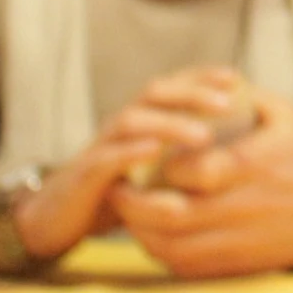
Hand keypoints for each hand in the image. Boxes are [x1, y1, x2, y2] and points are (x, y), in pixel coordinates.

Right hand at [9, 66, 245, 261]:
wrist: (57, 216)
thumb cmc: (116, 189)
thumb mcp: (154, 168)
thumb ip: (185, 153)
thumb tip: (234, 148)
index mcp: (141, 119)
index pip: (172, 85)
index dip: (201, 77)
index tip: (236, 77)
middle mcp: (121, 124)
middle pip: (155, 93)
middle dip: (193, 93)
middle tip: (228, 103)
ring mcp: (101, 146)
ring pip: (133, 120)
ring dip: (170, 124)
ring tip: (203, 135)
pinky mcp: (85, 174)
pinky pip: (107, 157)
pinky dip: (131, 152)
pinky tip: (155, 151)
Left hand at [112, 87, 292, 277]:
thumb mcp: (285, 114)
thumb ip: (242, 97)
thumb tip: (203, 82)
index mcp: (255, 165)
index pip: (196, 170)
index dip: (163, 165)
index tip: (148, 152)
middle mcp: (244, 207)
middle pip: (174, 215)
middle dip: (135, 203)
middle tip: (116, 186)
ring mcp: (237, 241)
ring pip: (172, 246)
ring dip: (140, 230)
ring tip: (125, 210)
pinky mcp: (233, 264)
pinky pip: (183, 265)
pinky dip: (158, 251)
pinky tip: (149, 232)